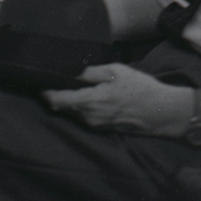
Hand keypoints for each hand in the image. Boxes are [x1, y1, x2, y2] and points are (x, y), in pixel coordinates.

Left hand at [43, 64, 188, 136]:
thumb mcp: (116, 71)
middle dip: (57, 96)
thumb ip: (92, 72)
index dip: (47, 94)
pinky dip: (82, 107)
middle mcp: (90, 117)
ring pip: (74, 113)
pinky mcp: (104, 128)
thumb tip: (76, 74)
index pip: (59, 101)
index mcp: (91, 101)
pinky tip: (88, 96)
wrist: (161, 112)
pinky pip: (85, 117)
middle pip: (64, 108)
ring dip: (70, 102)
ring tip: (72, 86)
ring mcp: (97, 125)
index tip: (40, 85)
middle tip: (55, 80)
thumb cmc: (140, 88)